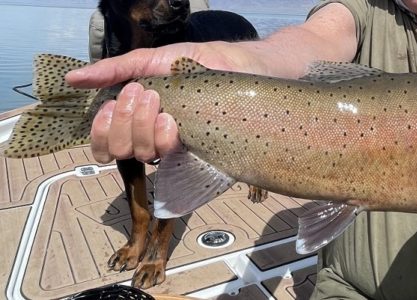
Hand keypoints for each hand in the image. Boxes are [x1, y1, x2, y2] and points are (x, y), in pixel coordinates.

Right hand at [75, 43, 252, 162]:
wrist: (235, 65)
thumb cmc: (192, 64)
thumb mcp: (148, 61)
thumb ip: (112, 71)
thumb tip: (71, 78)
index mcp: (134, 121)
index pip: (103, 146)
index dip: (100, 132)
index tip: (110, 105)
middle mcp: (150, 138)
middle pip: (118, 150)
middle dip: (123, 121)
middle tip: (142, 94)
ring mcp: (173, 146)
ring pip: (141, 153)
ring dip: (141, 126)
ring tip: (157, 100)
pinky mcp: (195, 150)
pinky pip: (168, 154)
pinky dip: (162, 136)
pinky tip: (170, 119)